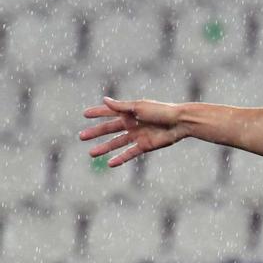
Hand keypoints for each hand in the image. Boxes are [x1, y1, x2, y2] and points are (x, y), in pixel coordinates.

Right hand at [79, 97, 195, 166]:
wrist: (180, 123)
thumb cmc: (161, 111)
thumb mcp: (139, 107)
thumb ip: (121, 106)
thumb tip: (104, 99)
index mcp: (130, 112)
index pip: (110, 112)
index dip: (98, 113)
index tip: (84, 114)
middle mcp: (132, 123)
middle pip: (110, 129)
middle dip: (96, 132)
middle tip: (81, 137)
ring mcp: (138, 135)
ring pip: (117, 143)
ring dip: (105, 148)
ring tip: (91, 153)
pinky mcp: (145, 146)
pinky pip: (130, 153)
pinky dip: (121, 158)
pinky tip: (110, 163)